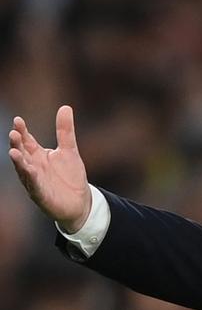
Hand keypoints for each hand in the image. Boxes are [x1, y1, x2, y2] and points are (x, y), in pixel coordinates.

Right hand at [9, 105, 91, 232]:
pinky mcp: (41, 195)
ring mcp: (35, 181)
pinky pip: (34, 186)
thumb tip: (66, 107)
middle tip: (14, 133)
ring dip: (18, 161)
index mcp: (37, 155)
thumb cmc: (70, 176)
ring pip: (23, 170)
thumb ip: (65, 131)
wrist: (80, 202)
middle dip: (17, 144)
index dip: (22, 131)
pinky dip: (31, 179)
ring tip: (13, 151)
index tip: (18, 121)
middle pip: (22, 153)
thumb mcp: (70, 151)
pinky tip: (29, 171)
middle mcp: (32, 166)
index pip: (27, 140)